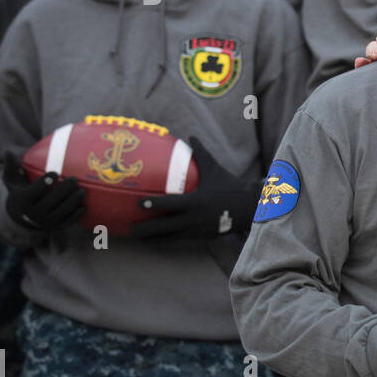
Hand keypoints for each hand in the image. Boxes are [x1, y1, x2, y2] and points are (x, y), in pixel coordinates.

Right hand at [3, 154, 84, 231]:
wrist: (22, 216)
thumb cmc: (20, 191)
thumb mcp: (12, 180)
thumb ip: (11, 166)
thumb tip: (8, 151)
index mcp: (23, 200)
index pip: (33, 192)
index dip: (44, 183)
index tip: (55, 172)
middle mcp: (33, 213)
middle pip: (49, 202)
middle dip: (63, 191)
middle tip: (74, 179)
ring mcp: (44, 222)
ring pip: (60, 213)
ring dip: (72, 202)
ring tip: (82, 191)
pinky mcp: (55, 227)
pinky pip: (66, 223)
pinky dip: (75, 216)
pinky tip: (83, 207)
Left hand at [130, 137, 259, 240]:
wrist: (248, 208)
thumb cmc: (229, 185)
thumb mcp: (214, 168)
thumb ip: (200, 153)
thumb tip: (190, 135)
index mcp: (195, 201)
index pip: (170, 204)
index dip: (153, 204)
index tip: (138, 203)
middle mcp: (193, 218)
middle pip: (164, 227)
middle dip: (146, 229)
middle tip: (129, 229)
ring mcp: (196, 230)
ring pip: (169, 237)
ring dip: (152, 238)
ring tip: (136, 237)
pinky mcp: (200, 236)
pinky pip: (178, 240)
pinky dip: (164, 240)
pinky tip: (153, 240)